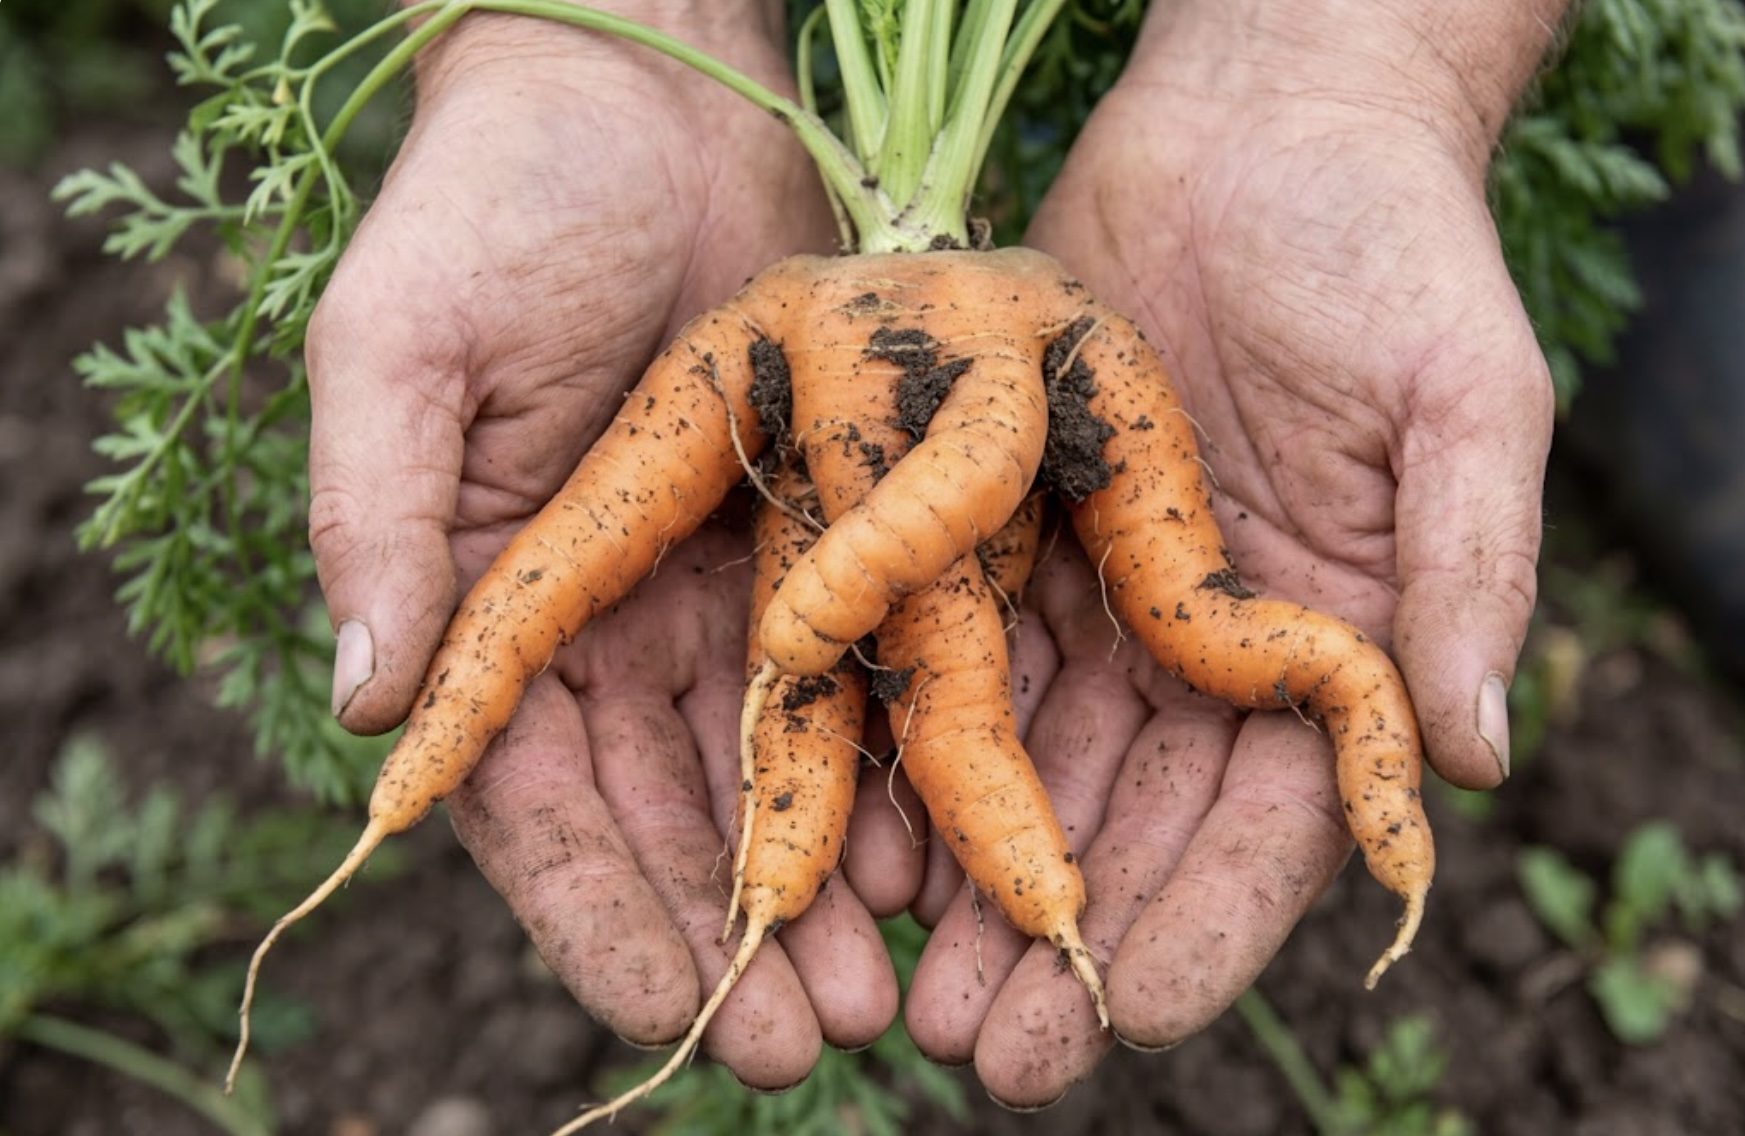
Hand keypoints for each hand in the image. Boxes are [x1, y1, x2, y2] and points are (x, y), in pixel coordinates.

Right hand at [304, 6, 897, 1086]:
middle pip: (677, 815)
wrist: (645, 90)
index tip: (665, 1011)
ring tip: (900, 982)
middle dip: (739, 937)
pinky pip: (863, 670)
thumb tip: (365, 721)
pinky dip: (895, 764)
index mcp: (494, 603)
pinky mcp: (825, 525)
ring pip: (782, 769)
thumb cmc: (499, 197)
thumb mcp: (405, 342)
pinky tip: (946, 847)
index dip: (595, 914)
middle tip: (821, 1044)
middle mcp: (616, 615)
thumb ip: (380, 516)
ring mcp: (725, 577)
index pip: (537, 801)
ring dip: (833, 883)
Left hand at [899, 1, 1557, 1103]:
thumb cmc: (1388, 247)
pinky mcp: (1009, 529)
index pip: (1266, 825)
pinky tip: (856, 835)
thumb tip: (1473, 763)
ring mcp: (1099, 595)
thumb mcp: (1460, 400)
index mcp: (1324, 647)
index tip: (1126, 1018)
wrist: (1262, 128)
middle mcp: (1200, 647)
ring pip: (1025, 771)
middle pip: (1125, 827)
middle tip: (975, 1048)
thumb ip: (1465, 573)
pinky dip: (909, 753)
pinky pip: (952, 658)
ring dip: (966, 882)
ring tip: (893, 981)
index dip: (1201, 925)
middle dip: (1054, 946)